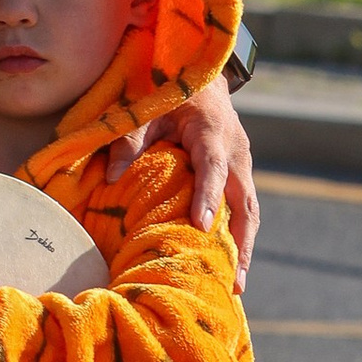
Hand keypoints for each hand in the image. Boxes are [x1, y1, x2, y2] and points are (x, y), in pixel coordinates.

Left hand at [105, 77, 260, 286]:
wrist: (202, 75)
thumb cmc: (170, 89)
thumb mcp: (147, 107)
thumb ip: (129, 138)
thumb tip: (111, 176)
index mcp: (211, 131)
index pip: (211, 167)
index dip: (207, 196)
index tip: (201, 226)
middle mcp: (235, 150)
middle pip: (244, 200)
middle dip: (241, 242)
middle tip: (235, 281)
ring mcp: (242, 163)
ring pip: (249, 209)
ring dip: (245, 247)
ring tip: (237, 286)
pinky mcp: (240, 172)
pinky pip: (244, 207)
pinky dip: (241, 236)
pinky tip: (232, 265)